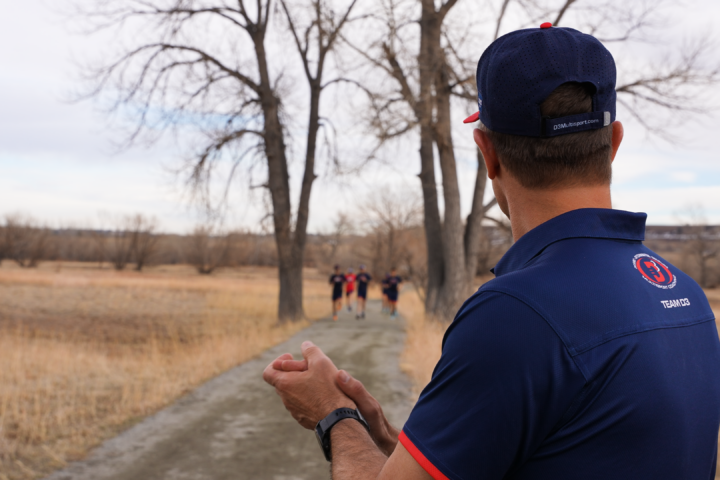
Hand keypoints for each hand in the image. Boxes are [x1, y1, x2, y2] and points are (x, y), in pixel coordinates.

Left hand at [270, 356, 399, 455]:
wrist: (338, 419)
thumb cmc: (329, 389)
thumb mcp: (321, 362)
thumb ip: (310, 350)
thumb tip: (305, 344)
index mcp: (284, 384)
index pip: (268, 372)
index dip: (277, 362)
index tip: (291, 358)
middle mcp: (285, 399)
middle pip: (282, 381)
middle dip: (294, 371)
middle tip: (310, 367)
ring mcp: (294, 410)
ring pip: (293, 393)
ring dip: (301, 384)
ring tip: (319, 380)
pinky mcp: (303, 418)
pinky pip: (302, 403)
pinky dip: (308, 396)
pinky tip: (323, 394)